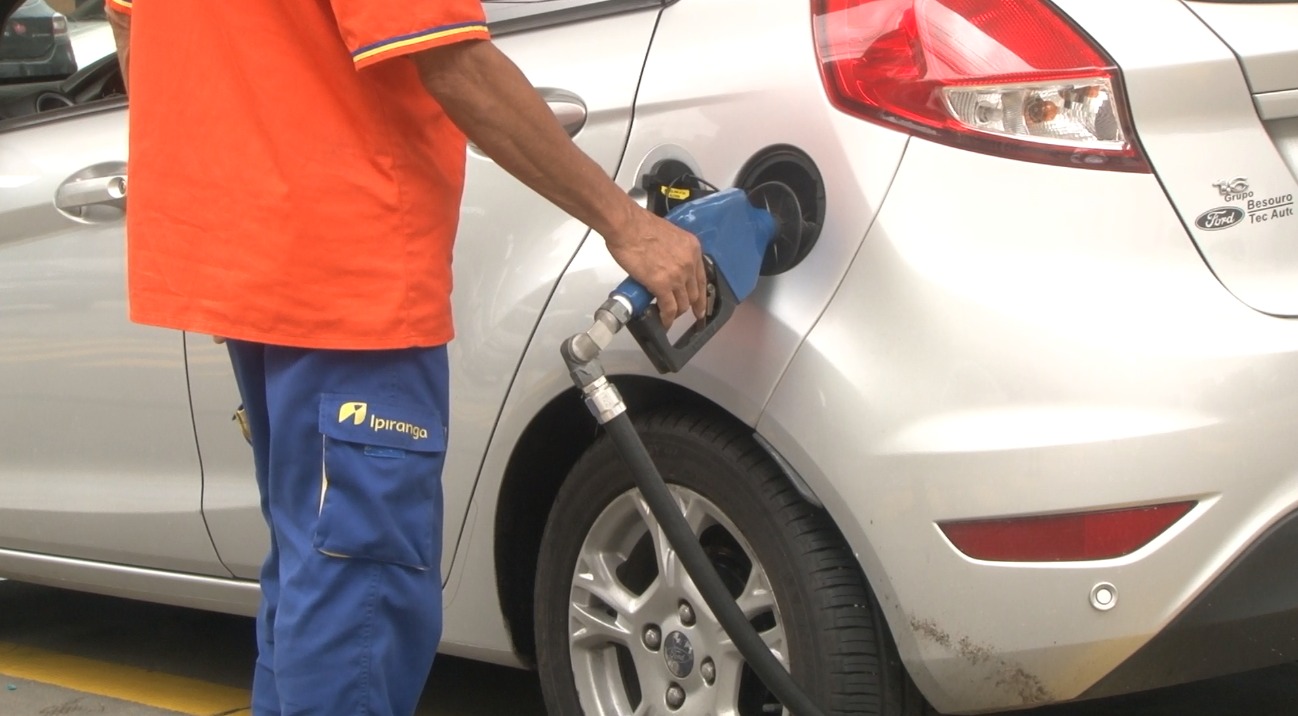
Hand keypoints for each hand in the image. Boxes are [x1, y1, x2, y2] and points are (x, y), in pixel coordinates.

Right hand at [604, 208, 706, 328]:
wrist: (627, 226)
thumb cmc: (640, 226)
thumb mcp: (669, 235)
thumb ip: (674, 251)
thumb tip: (667, 264)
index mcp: (693, 248)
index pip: (702, 278)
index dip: (701, 295)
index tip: (701, 305)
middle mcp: (689, 263)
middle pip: (695, 293)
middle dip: (690, 307)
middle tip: (684, 314)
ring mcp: (677, 276)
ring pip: (683, 303)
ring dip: (676, 313)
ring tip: (668, 317)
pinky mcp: (662, 285)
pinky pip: (668, 308)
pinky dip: (666, 318)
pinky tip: (664, 322)